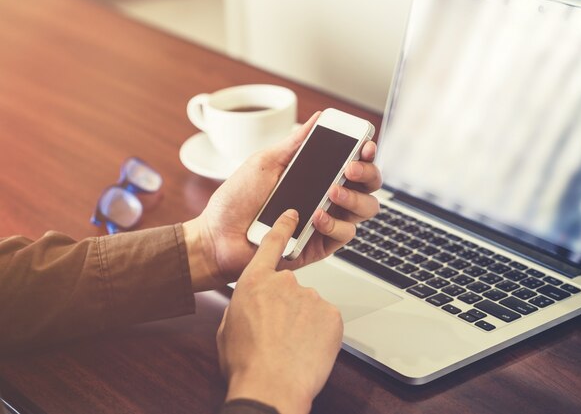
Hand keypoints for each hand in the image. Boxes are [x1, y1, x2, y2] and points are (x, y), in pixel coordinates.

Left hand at [183, 111, 381, 289]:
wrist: (218, 236)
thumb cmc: (237, 200)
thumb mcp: (265, 162)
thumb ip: (295, 143)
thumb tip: (317, 119)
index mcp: (316, 175)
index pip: (353, 161)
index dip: (365, 153)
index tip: (364, 144)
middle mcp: (326, 197)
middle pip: (368, 185)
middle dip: (367, 173)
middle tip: (350, 168)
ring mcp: (326, 221)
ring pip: (364, 210)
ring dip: (353, 198)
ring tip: (331, 192)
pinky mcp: (321, 245)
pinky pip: (344, 234)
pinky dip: (334, 224)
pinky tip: (315, 217)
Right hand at [216, 209, 342, 413]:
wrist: (271, 386)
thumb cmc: (245, 361)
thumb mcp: (228, 328)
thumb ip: (241, 306)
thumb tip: (249, 304)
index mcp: (255, 282)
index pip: (272, 244)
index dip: (283, 227)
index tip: (293, 214)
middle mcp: (285, 282)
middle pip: (290, 287)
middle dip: (287, 306)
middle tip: (278, 331)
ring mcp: (311, 296)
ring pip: (309, 305)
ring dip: (303, 321)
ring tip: (290, 345)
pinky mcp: (332, 314)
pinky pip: (326, 319)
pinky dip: (319, 332)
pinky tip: (306, 348)